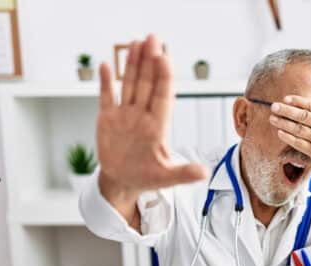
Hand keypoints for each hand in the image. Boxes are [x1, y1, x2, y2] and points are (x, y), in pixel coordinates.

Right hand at [96, 35, 205, 223]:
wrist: (123, 181)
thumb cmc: (146, 178)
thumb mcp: (167, 178)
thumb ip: (184, 173)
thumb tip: (204, 173)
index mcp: (156, 127)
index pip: (162, 97)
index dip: (163, 77)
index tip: (164, 58)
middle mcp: (141, 116)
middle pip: (147, 84)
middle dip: (150, 61)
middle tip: (153, 39)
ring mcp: (125, 115)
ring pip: (130, 84)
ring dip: (132, 65)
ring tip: (136, 43)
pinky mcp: (108, 119)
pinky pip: (107, 96)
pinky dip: (105, 82)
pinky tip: (107, 65)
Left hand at [269, 88, 310, 220]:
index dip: (298, 101)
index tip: (286, 98)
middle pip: (302, 115)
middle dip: (286, 110)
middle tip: (274, 106)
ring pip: (298, 129)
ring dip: (284, 123)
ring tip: (272, 118)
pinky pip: (299, 143)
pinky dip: (289, 138)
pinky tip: (279, 133)